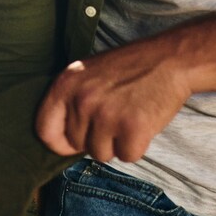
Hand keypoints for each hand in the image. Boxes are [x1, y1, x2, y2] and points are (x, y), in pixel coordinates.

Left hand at [35, 38, 190, 162]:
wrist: (170, 59)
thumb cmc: (130, 67)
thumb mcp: (88, 73)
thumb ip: (71, 101)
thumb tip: (61, 140)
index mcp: (65, 85)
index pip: (45, 130)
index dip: (59, 142)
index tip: (72, 144)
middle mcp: (82, 101)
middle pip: (78, 145)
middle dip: (96, 138)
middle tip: (116, 116)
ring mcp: (106, 115)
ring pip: (101, 154)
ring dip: (117, 143)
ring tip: (129, 117)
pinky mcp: (132, 129)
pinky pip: (127, 156)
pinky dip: (138, 146)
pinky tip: (144, 123)